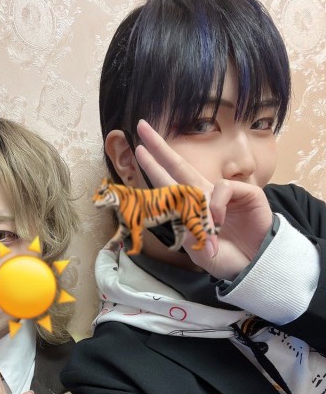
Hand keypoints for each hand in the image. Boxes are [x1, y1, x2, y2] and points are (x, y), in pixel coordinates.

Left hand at [135, 120, 272, 278]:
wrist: (256, 266)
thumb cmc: (227, 259)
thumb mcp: (200, 252)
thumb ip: (188, 235)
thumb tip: (181, 218)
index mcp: (192, 209)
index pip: (169, 183)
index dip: (154, 167)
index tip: (138, 150)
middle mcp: (205, 196)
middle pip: (178, 165)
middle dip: (159, 147)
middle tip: (142, 127)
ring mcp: (224, 193)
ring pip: (199, 177)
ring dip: (195, 203)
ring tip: (209, 227)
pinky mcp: (245, 192)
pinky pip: (222, 188)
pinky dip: (216, 204)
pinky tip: (219, 219)